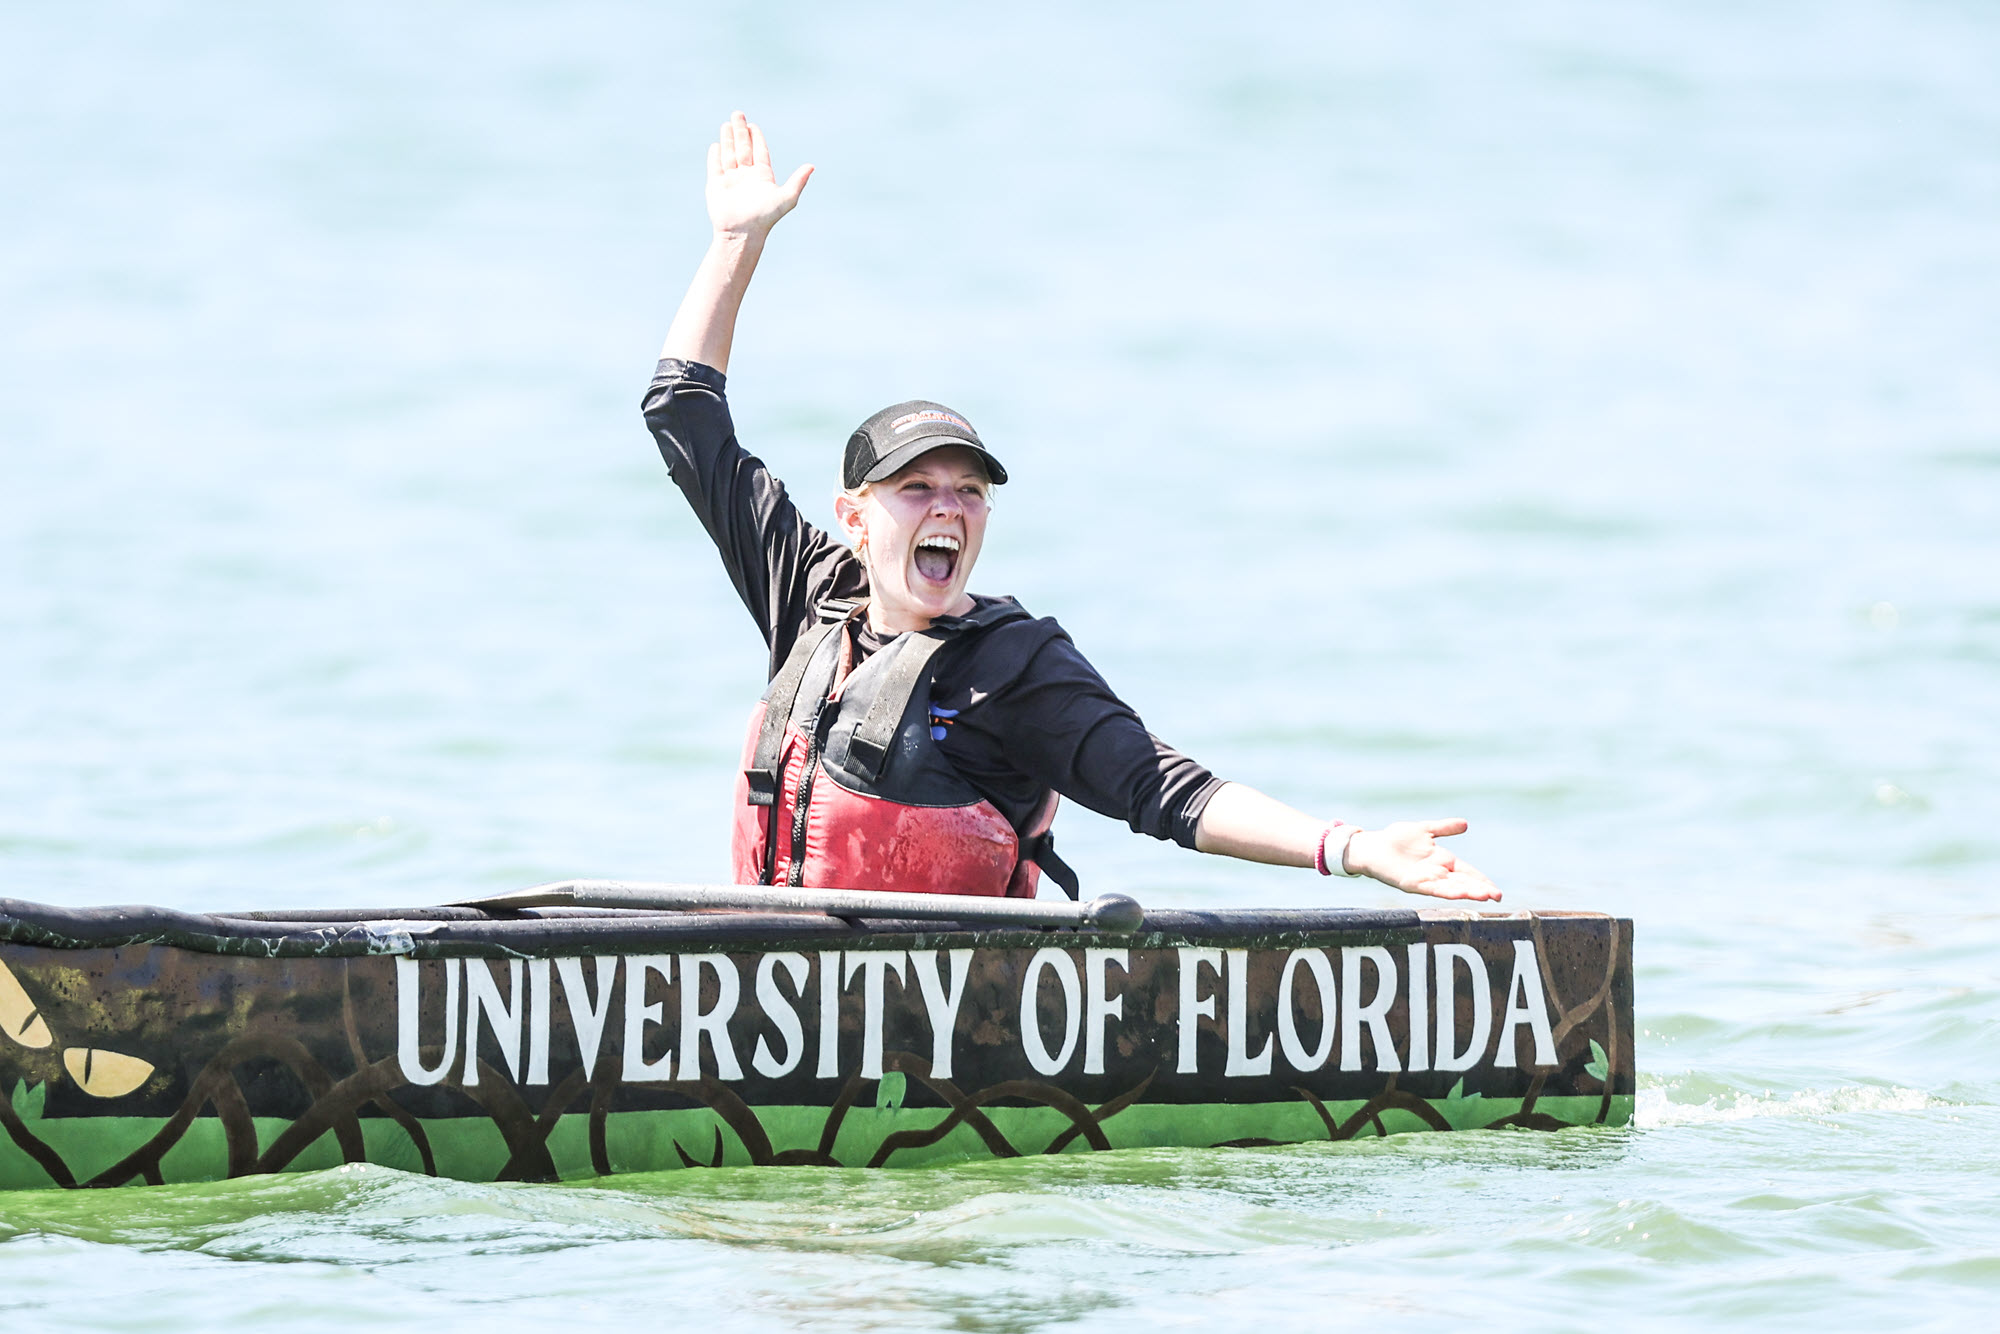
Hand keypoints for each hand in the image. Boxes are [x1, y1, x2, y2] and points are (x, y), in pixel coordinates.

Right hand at [706, 111, 812, 239]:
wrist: (742, 233)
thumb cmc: (765, 217)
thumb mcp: (786, 198)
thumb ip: (798, 181)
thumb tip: (812, 166)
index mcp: (762, 176)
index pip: (759, 151)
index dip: (756, 137)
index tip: (752, 125)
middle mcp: (747, 176)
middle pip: (743, 148)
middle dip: (740, 131)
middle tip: (737, 113)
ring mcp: (731, 180)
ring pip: (729, 154)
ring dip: (728, 139)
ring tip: (726, 124)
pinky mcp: (716, 186)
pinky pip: (715, 167)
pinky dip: (715, 156)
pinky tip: (716, 146)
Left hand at [1344, 819, 1500, 901]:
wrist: (1372, 846)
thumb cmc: (1396, 838)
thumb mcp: (1425, 829)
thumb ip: (1444, 828)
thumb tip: (1465, 823)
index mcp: (1442, 860)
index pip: (1468, 873)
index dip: (1482, 881)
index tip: (1496, 890)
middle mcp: (1437, 873)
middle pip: (1463, 883)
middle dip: (1479, 890)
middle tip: (1497, 896)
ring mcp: (1425, 879)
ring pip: (1450, 888)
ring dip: (1467, 892)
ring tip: (1484, 896)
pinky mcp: (1411, 883)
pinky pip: (1431, 888)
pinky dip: (1445, 891)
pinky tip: (1458, 893)